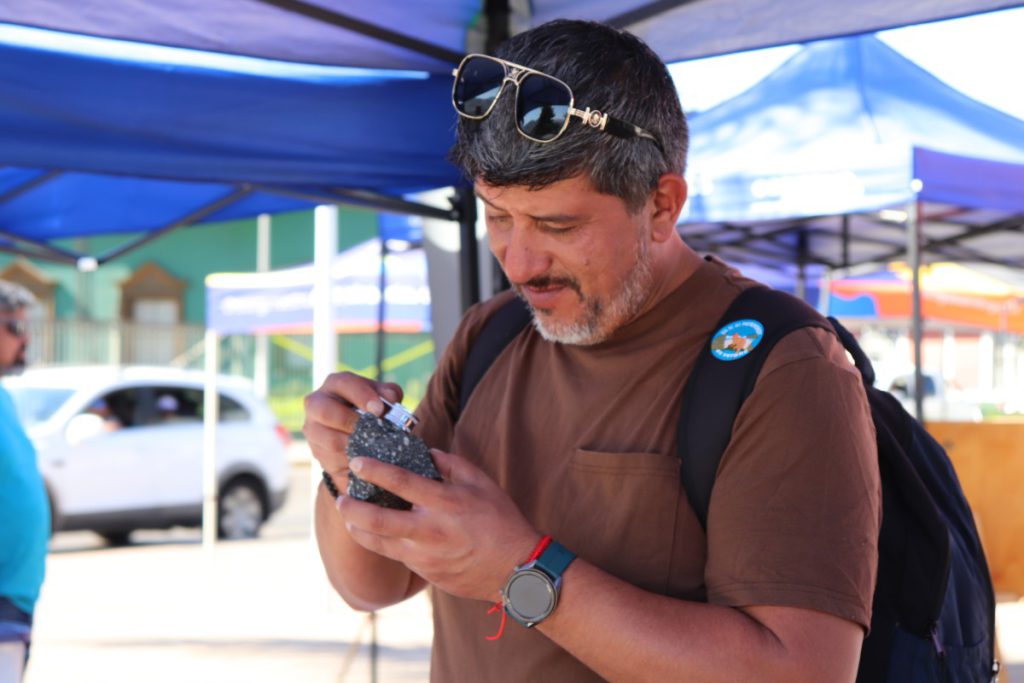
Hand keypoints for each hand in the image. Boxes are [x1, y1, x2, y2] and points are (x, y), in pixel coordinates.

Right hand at [303, 372, 402, 478]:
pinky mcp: (317, 451)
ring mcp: (313, 429)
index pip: (344, 383)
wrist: (357, 433)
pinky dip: (353, 461)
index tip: (378, 409)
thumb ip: (389, 393)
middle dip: (352, 421)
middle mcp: (317, 404)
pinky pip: (334, 460)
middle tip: (373, 429)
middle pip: (325, 411)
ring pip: (330, 440)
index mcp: (334, 384)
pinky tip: (366, 458)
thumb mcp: (382, 397)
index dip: (362, 396)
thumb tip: (391, 399)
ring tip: (374, 445)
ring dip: (355, 445)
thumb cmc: (370, 408)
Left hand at [338, 449, 539, 602]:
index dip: (374, 470)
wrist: (515, 569)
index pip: (400, 482)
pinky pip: (397, 555)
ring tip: (348, 518)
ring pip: (378, 543)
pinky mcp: (425, 572)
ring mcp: (425, 555)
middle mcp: (430, 529)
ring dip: (358, 529)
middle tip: (340, 497)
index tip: (357, 463)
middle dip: (351, 507)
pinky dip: (384, 543)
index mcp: (445, 501)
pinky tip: (378, 533)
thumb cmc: (501, 520)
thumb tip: (427, 451)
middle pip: (377, 519)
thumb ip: (452, 464)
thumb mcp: (482, 483)